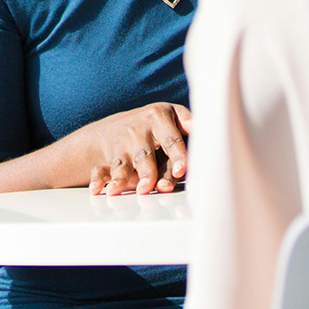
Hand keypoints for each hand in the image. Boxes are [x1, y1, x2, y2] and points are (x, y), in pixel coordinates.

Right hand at [71, 103, 192, 195]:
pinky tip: (97, 190)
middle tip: (155, 188)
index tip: (181, 170)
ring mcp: (122, 143)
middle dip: (149, 172)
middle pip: (145, 154)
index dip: (177, 155)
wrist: (115, 127)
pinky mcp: (110, 157)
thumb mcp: (172, 116)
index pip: (171, 139)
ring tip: (121, 191)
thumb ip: (189, 125)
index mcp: (159, 117)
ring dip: (122, 178)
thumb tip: (210, 130)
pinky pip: (101, 169)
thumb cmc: (155, 126)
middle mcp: (139, 130)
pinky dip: (98, 180)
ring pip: (124, 163)